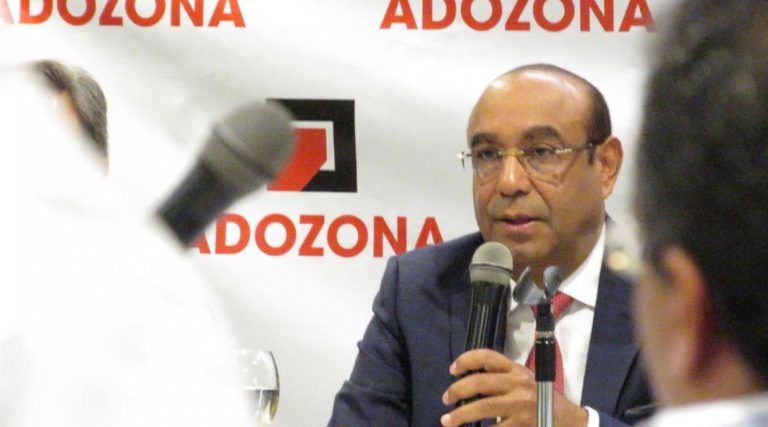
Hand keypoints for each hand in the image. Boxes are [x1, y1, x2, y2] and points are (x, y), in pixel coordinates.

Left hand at [440, 349, 587, 426]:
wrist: (569, 421)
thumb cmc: (542, 399)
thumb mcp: (525, 380)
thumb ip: (502, 377)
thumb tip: (470, 380)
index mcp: (517, 370)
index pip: (488, 356)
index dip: (466, 360)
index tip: (452, 370)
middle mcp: (519, 384)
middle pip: (480, 382)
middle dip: (457, 390)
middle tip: (446, 399)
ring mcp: (521, 405)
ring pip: (483, 407)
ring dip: (461, 415)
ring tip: (447, 421)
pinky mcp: (523, 425)